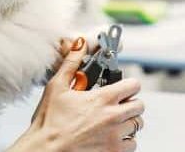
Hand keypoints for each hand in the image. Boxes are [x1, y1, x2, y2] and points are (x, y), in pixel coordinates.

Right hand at [9, 38, 144, 151]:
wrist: (44, 151)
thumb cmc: (49, 123)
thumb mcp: (57, 87)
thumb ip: (72, 63)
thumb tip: (80, 43)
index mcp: (103, 99)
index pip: (133, 85)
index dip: (129, 85)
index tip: (123, 88)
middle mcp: (113, 117)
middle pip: (139, 106)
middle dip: (130, 104)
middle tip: (118, 106)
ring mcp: (115, 136)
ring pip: (136, 125)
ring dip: (128, 122)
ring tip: (113, 123)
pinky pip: (132, 145)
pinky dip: (125, 141)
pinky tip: (111, 137)